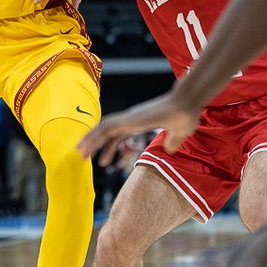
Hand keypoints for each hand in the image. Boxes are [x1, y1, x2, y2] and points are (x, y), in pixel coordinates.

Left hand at [78, 90, 201, 165]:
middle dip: (94, 143)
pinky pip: (106, 128)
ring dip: (90, 140)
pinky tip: (86, 145)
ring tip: (79, 153)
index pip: (118, 135)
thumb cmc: (185, 117)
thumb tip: (169, 150)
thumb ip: (172, 141)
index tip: (102, 160)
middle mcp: (131, 119)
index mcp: (139, 123)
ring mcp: (129, 118)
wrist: (187, 106)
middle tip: (83, 156)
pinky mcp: (129, 119)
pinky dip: (95, 136)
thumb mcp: (178, 134)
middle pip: (106, 132)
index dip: (108, 147)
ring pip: (103, 129)